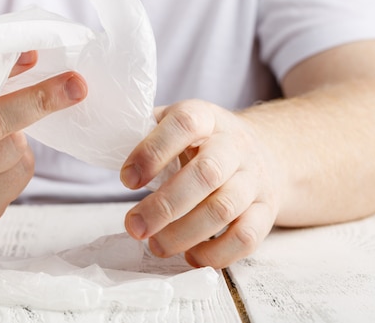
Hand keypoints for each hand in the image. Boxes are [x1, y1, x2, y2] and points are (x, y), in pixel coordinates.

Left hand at [121, 99, 281, 267]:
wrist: (263, 150)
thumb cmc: (202, 141)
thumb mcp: (175, 123)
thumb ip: (144, 132)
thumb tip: (107, 146)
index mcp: (206, 117)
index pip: (184, 125)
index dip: (153, 152)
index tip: (127, 179)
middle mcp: (234, 145)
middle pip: (205, 174)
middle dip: (164, 206)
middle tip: (134, 227)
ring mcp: (255, 178)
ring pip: (224, 208)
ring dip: (184, 234)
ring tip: (155, 245)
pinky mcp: (267, 210)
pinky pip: (247, 237)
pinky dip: (217, 253)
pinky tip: (191, 255)